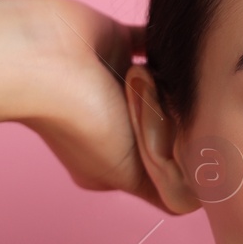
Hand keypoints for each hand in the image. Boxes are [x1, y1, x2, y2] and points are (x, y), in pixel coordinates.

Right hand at [17, 0, 166, 209]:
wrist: (44, 63)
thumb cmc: (81, 121)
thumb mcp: (127, 174)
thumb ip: (164, 187)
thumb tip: (198, 199)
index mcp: (106, 161)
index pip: (158, 165)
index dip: (174, 158)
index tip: (171, 146)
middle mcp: (109, 124)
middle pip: (164, 125)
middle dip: (171, 117)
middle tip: (159, 108)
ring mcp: (111, 85)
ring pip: (162, 87)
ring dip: (167, 83)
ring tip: (150, 80)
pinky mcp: (114, 45)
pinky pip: (152, 45)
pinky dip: (163, 46)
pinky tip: (171, 47)